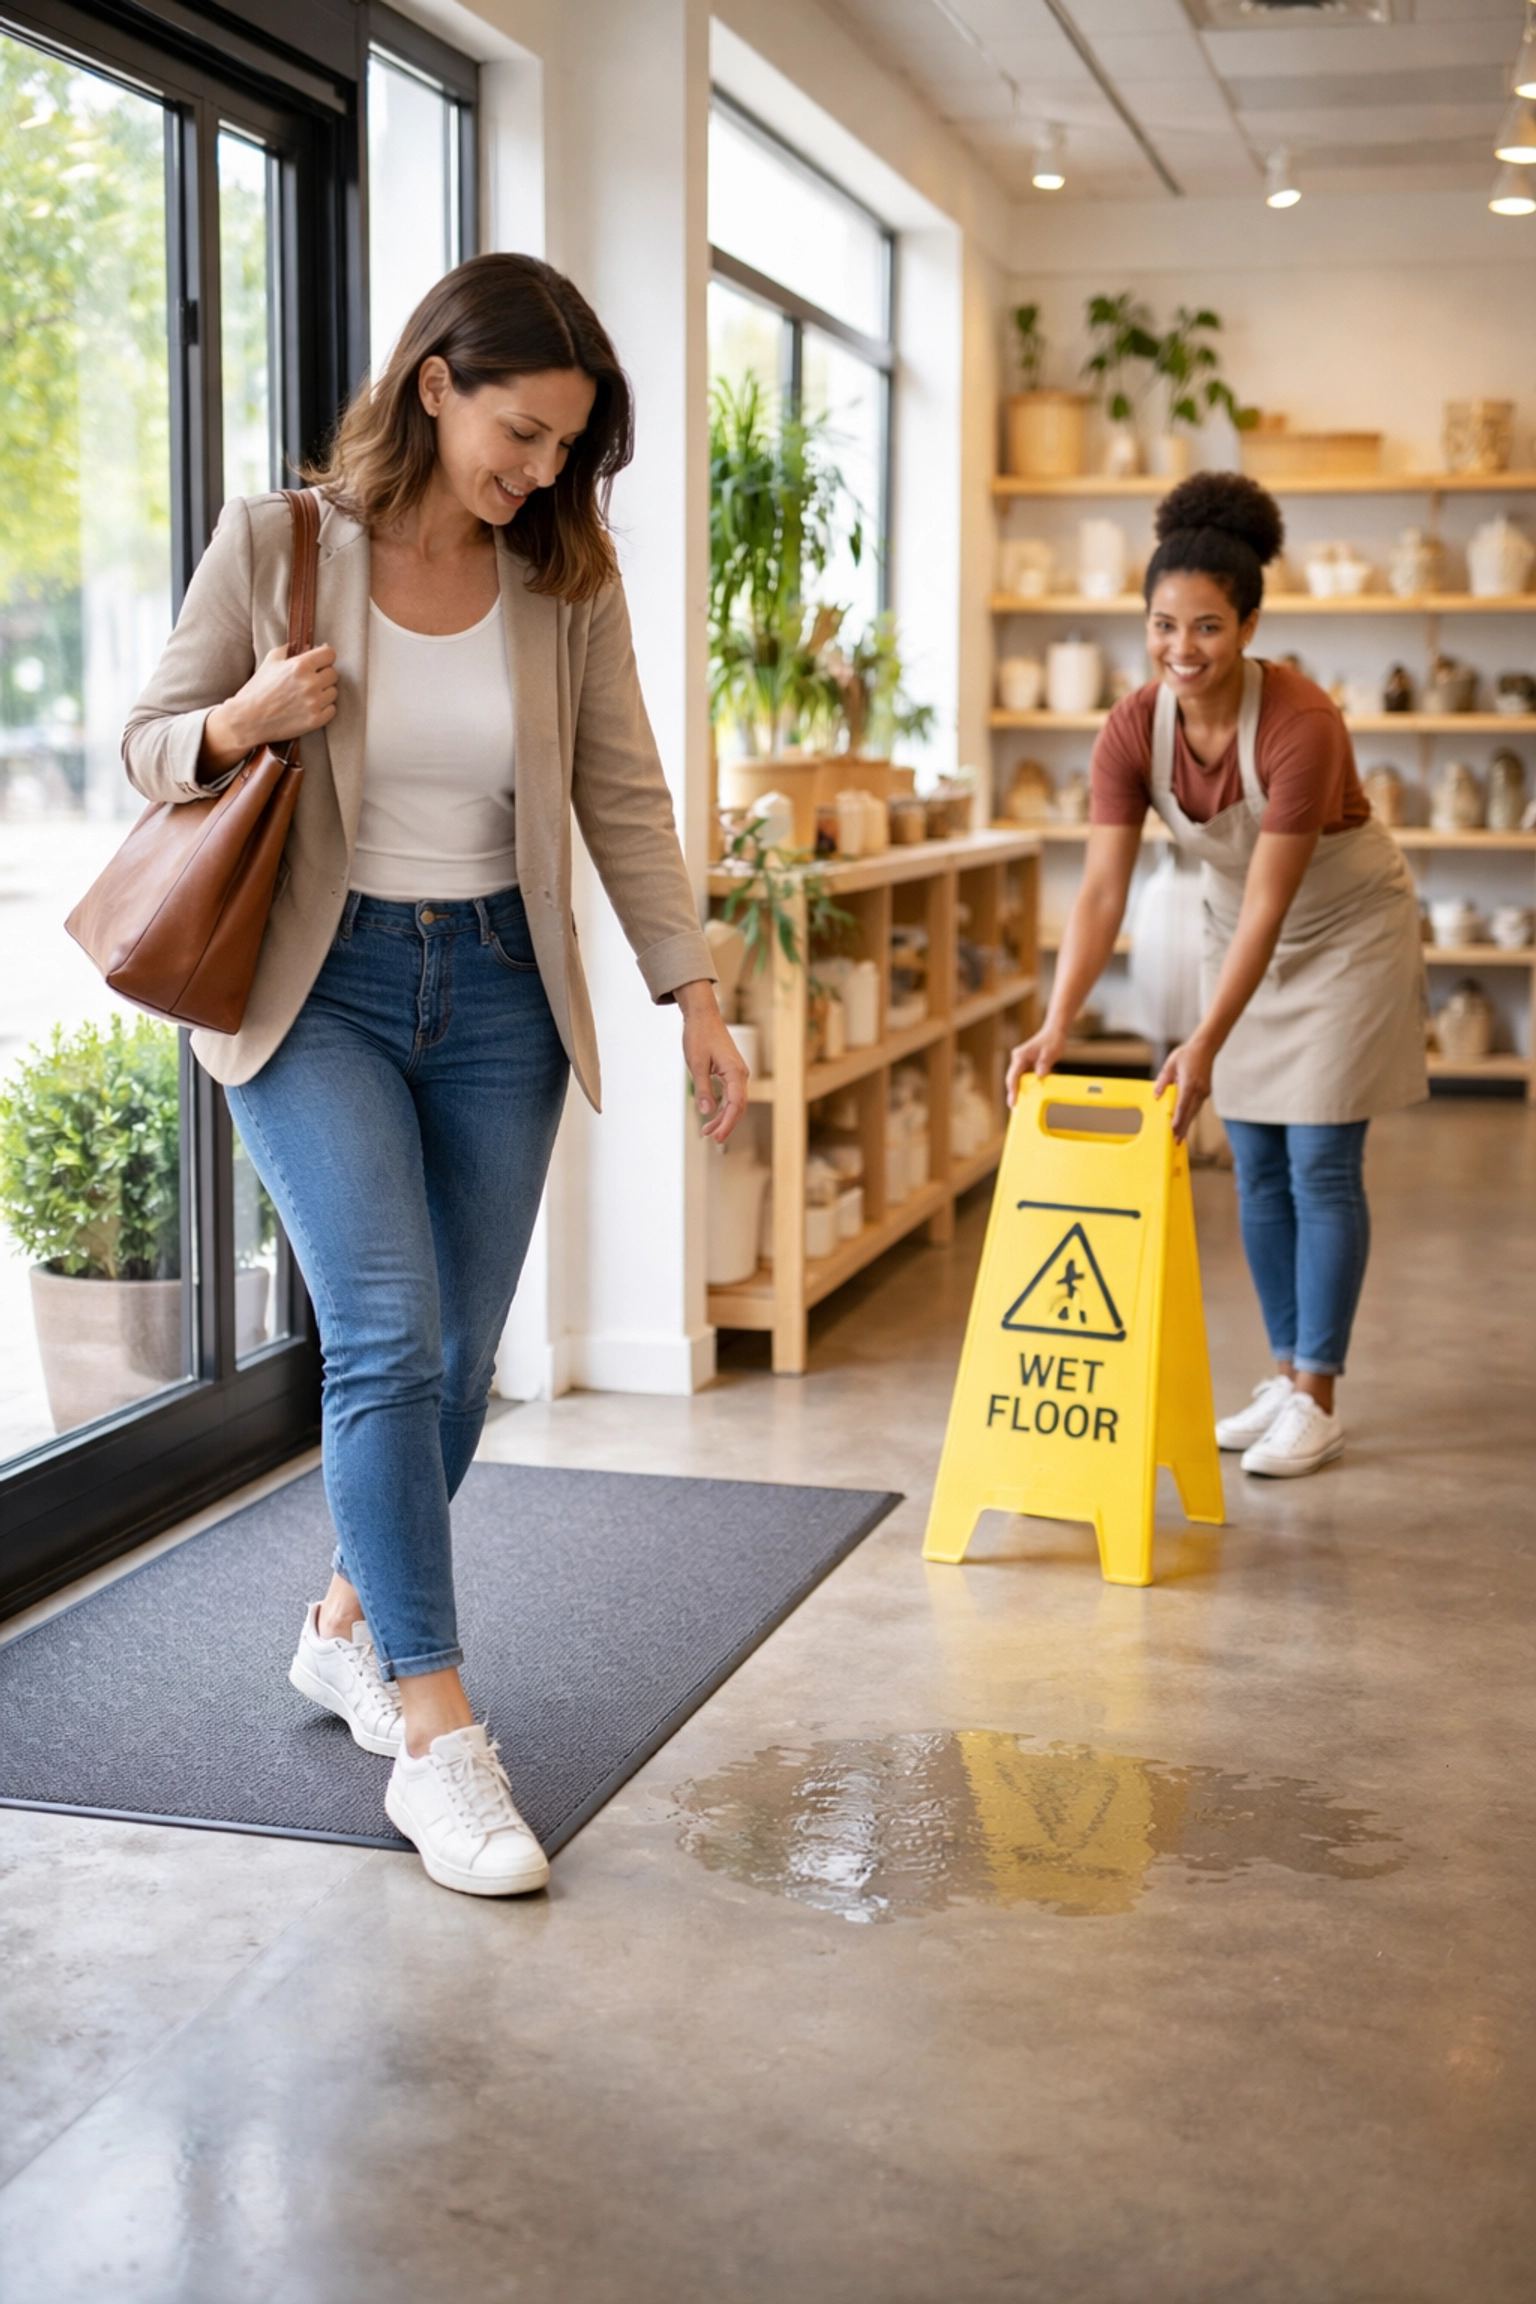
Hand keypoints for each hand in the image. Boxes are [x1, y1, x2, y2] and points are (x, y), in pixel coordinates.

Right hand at [200, 643, 338, 775]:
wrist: (248, 719)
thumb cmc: (257, 689)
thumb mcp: (270, 662)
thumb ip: (288, 650)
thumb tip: (303, 644)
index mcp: (300, 665)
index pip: (330, 654)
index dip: (325, 657)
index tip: (320, 662)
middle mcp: (310, 683)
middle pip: (333, 674)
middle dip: (323, 675)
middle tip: (310, 681)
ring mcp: (314, 703)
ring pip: (333, 692)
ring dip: (324, 692)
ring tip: (307, 695)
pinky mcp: (316, 720)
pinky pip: (332, 710)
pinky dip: (324, 709)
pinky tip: (309, 707)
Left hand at [675, 981, 749, 1142]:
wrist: (703, 1016)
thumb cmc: (699, 1036)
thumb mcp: (697, 1063)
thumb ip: (703, 1088)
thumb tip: (706, 1111)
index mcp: (735, 1073)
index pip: (735, 1105)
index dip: (727, 1123)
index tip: (717, 1138)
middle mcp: (741, 1074)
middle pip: (738, 1107)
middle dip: (726, 1124)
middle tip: (713, 1140)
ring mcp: (737, 1073)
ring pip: (735, 1102)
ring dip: (723, 1118)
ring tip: (707, 1132)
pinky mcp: (731, 1071)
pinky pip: (731, 1094)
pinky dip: (723, 1107)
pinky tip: (712, 1115)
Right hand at [1005, 1018, 1067, 1105]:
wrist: (1054, 1030)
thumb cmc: (1052, 1040)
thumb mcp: (1050, 1053)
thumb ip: (1044, 1064)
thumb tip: (1040, 1076)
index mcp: (1020, 1056)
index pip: (1013, 1076)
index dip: (1012, 1090)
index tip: (1013, 1102)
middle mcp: (1018, 1059)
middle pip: (1012, 1079)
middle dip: (1014, 1093)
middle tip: (1015, 1108)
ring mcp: (1021, 1061)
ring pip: (1017, 1079)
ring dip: (1019, 1090)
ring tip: (1021, 1104)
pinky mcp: (1026, 1064)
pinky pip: (1024, 1077)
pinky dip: (1026, 1085)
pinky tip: (1030, 1094)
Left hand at [1154, 1036, 1214, 1141]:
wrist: (1206, 1047)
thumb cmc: (1187, 1054)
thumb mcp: (1170, 1065)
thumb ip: (1163, 1081)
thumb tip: (1156, 1096)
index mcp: (1189, 1083)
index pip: (1182, 1105)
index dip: (1178, 1119)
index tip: (1174, 1130)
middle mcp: (1199, 1089)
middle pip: (1190, 1113)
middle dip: (1183, 1128)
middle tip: (1176, 1142)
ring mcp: (1204, 1091)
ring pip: (1194, 1112)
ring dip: (1188, 1124)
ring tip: (1181, 1137)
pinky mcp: (1205, 1092)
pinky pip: (1197, 1107)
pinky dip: (1191, 1116)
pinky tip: (1186, 1124)